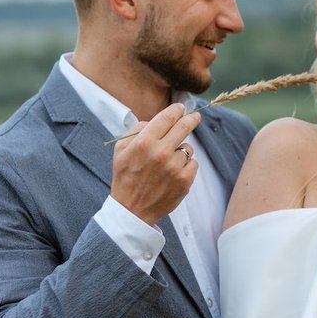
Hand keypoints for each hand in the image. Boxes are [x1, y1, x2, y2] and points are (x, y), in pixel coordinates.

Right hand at [109, 103, 202, 225]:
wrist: (132, 209)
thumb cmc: (126, 176)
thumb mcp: (121, 149)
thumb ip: (137, 130)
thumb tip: (156, 120)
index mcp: (144, 142)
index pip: (168, 116)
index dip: (177, 109)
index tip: (181, 108)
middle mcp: (161, 152)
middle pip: (184, 126)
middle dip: (191, 119)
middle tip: (195, 117)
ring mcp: (174, 167)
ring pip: (188, 148)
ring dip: (181, 150)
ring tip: (168, 162)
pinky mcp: (184, 180)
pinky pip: (193, 163)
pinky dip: (186, 165)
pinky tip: (173, 173)